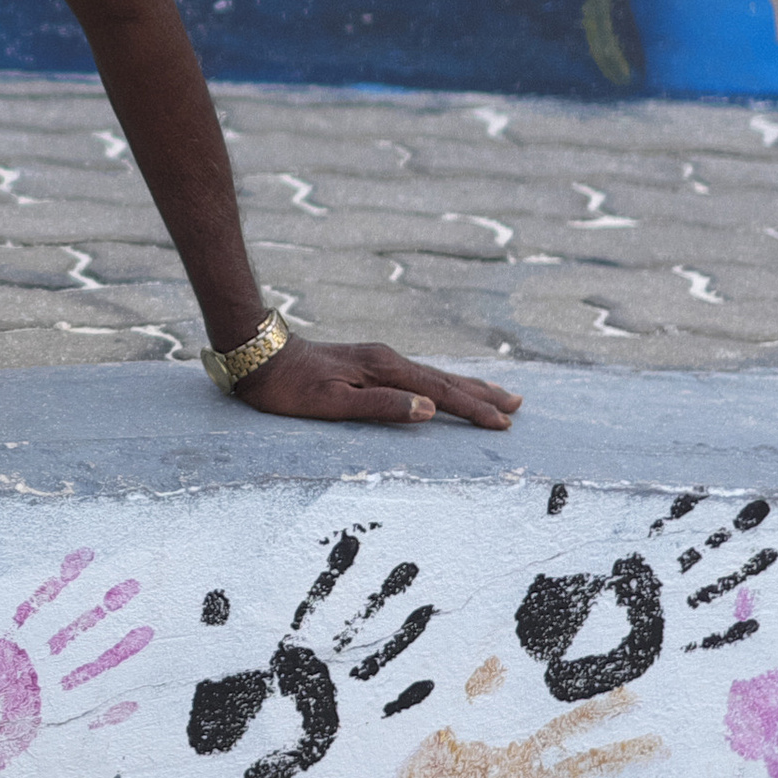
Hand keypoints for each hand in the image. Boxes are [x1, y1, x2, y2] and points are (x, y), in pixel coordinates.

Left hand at [237, 338, 520, 430]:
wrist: (258, 355)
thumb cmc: (288, 387)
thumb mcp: (331, 402)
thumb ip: (380, 405)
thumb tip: (428, 409)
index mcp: (384, 369)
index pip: (440, 393)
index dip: (473, 409)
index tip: (503, 423)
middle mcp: (388, 360)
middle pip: (446, 379)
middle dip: (482, 393)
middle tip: (518, 405)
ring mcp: (379, 360)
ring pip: (435, 374)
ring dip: (468, 385)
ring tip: (498, 392)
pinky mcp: (370, 363)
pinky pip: (419, 374)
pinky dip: (444, 381)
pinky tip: (445, 386)